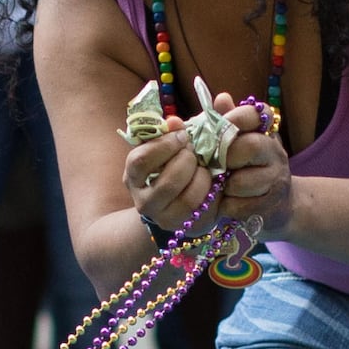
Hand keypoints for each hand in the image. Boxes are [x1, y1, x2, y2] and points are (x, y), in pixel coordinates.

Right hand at [123, 119, 210, 234]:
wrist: (176, 204)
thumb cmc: (172, 165)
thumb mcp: (168, 147)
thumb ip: (173, 130)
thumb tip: (175, 121)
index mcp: (133, 176)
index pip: (140, 161)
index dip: (165, 145)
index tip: (182, 135)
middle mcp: (144, 201)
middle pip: (168, 181)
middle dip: (188, 161)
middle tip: (195, 152)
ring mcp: (165, 218)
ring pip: (189, 198)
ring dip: (203, 177)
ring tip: (205, 168)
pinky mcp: (187, 227)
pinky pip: (206, 209)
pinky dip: (215, 192)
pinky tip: (214, 183)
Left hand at [205, 93, 290, 238]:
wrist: (277, 205)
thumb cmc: (247, 168)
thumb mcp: (236, 143)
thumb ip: (226, 122)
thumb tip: (221, 98)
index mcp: (266, 133)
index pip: (259, 114)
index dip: (238, 117)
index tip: (222, 125)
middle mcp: (276, 153)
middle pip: (251, 146)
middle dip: (226, 157)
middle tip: (216, 163)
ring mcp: (276, 180)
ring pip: (241, 182)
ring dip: (225, 186)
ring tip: (224, 186)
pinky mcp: (270, 206)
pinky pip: (238, 206)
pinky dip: (226, 206)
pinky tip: (229, 202)